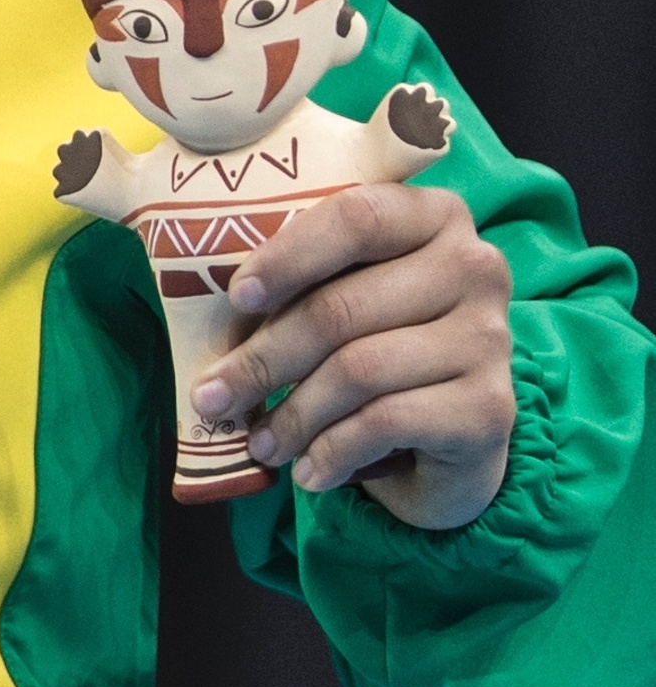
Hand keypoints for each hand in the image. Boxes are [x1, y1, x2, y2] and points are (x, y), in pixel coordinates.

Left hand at [191, 183, 514, 529]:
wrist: (451, 435)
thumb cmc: (375, 342)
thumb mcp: (338, 291)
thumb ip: (294, 275)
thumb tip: (194, 286)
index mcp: (432, 215)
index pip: (356, 217)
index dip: (288, 255)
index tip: (236, 296)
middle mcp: (473, 266)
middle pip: (343, 306)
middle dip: (263, 359)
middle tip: (213, 395)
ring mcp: (489, 338)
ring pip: (359, 369)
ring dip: (293, 414)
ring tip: (259, 442)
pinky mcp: (492, 410)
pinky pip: (387, 422)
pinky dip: (333, 450)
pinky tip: (308, 471)